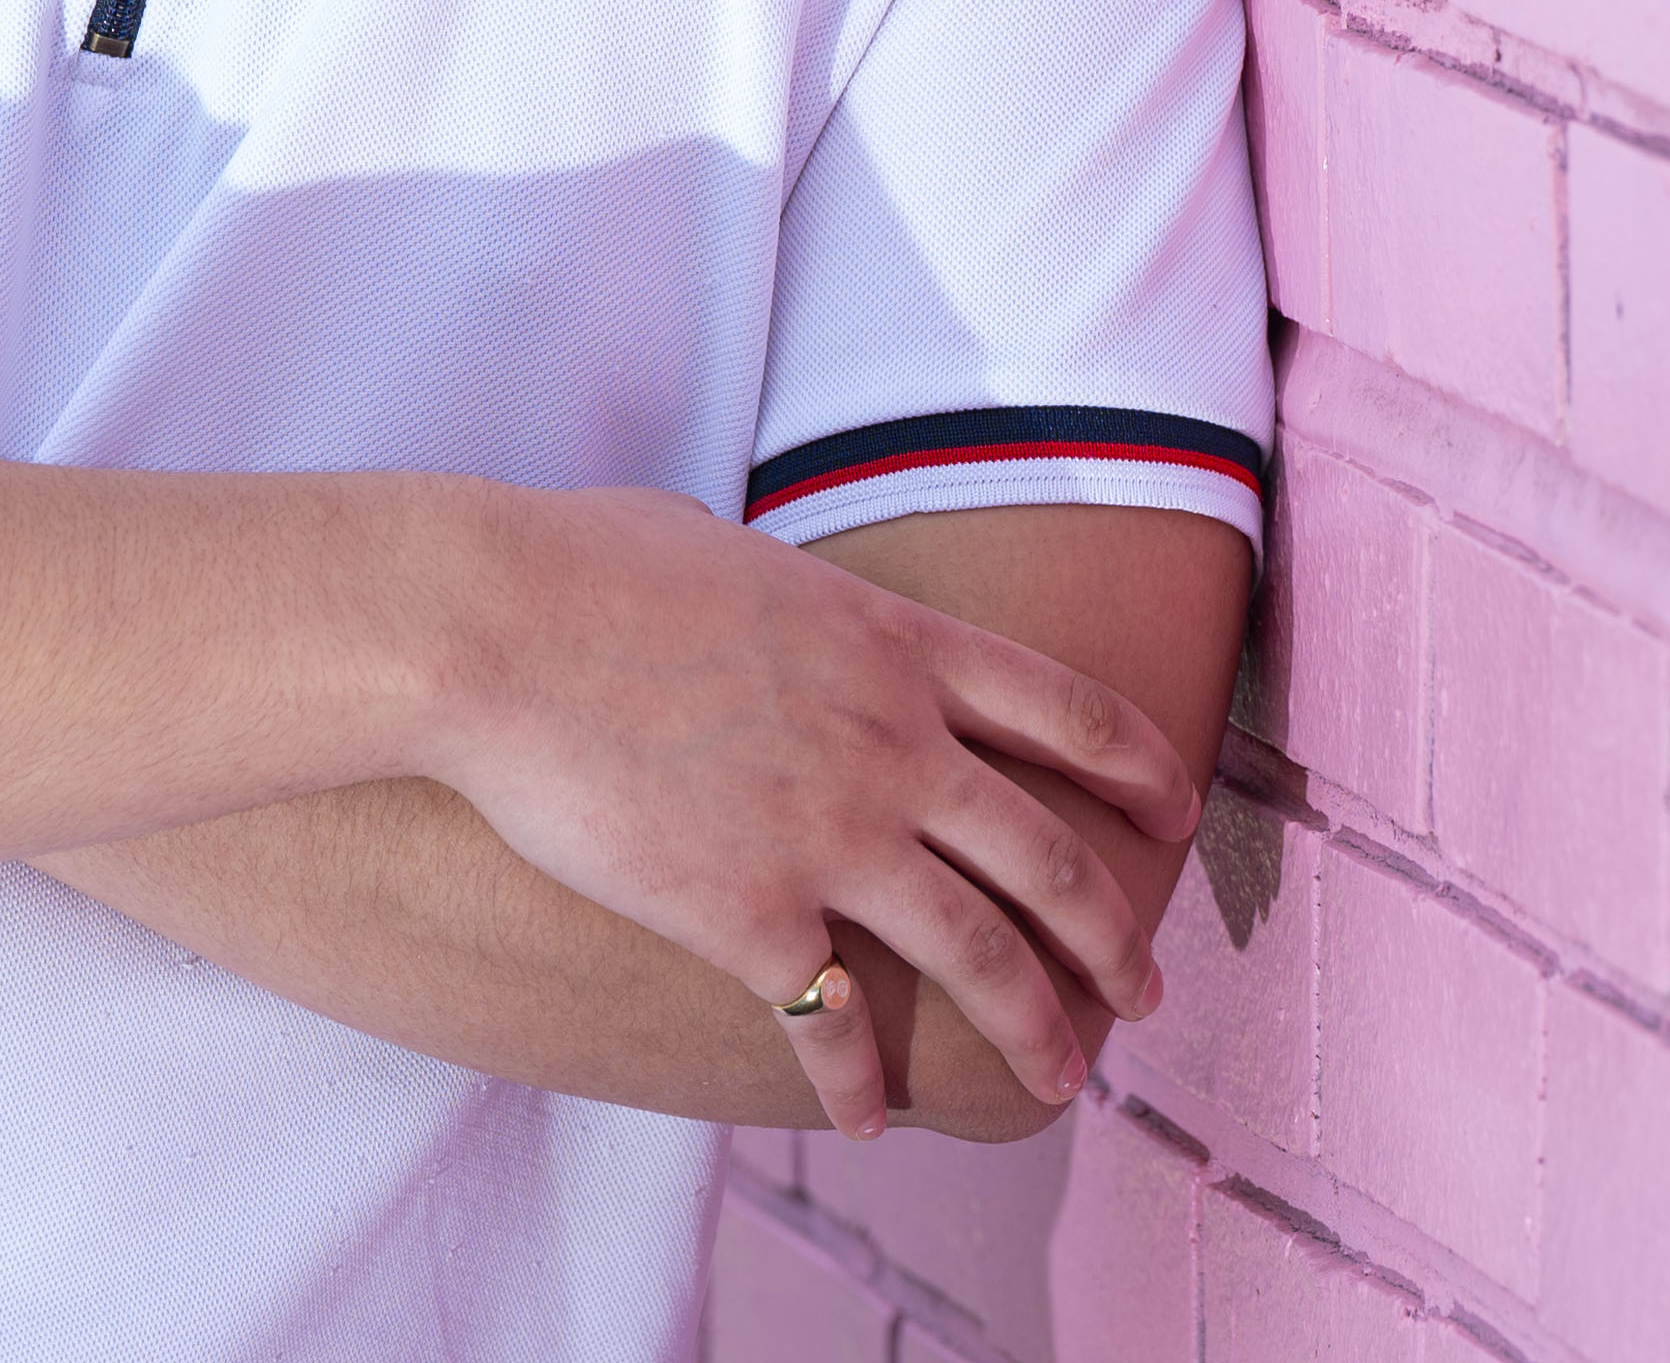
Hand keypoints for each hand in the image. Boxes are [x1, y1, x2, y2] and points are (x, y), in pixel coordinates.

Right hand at [415, 486, 1198, 1140]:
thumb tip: (760, 592)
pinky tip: (868, 1122)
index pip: (1067, 711)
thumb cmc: (581, 566)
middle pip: (1049, 855)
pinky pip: (833, 1023)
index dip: (1139, 768)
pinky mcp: (749, 917)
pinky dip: (859, 1083)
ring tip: (1063, 1079)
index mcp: (897, 646)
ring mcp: (832, 836)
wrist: (493, 629)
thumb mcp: (729, 549)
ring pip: (978, 953)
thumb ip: (785, 598)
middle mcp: (894, 745)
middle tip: (1147, 987)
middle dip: (1114, 935)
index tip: (1176, 813)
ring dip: (1034, 1026)